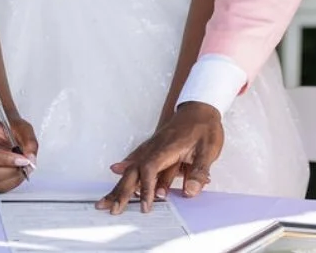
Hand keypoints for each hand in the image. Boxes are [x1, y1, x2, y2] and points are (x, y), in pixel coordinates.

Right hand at [0, 118, 37, 193]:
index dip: (6, 160)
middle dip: (11, 171)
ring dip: (11, 178)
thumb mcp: (23, 128)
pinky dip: (10, 183)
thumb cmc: (9, 129)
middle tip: (26, 165)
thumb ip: (29, 142)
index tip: (23, 160)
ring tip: (22, 168)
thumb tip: (30, 158)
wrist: (4, 132)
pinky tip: (17, 174)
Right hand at [96, 101, 222, 214]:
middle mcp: (154, 147)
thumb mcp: (209, 149)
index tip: (145, 205)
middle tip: (113, 209)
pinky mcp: (153, 146)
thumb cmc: (204, 127)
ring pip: (131, 166)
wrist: (200, 107)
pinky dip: (124, 167)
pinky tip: (116, 171)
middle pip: (134, 170)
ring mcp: (151, 146)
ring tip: (106, 199)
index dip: (146, 188)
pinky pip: (135, 158)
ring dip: (119, 184)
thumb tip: (190, 192)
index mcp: (167, 148)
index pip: (150, 169)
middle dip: (122, 191)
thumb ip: (199, 171)